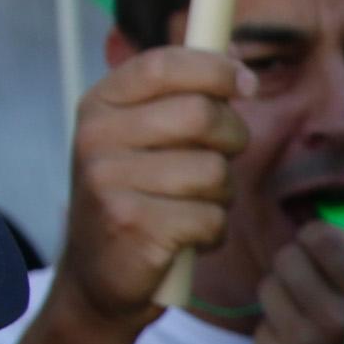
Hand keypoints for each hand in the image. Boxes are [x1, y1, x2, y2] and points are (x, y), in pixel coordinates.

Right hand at [60, 47, 244, 327]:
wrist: (98, 279)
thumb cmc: (137, 200)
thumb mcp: (142, 140)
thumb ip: (180, 100)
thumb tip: (239, 65)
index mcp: (100, 105)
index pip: (164, 64)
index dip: (216, 69)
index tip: (247, 84)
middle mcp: (96, 137)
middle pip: (201, 115)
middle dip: (232, 139)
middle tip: (223, 160)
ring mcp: (109, 181)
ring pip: (213, 171)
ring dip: (221, 196)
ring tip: (194, 208)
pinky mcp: (131, 224)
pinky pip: (209, 218)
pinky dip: (212, 233)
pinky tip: (187, 240)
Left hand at [254, 217, 343, 343]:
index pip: (319, 236)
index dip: (320, 241)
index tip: (329, 254)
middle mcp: (332, 320)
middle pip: (288, 257)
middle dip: (300, 268)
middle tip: (317, 289)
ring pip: (268, 285)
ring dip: (285, 297)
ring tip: (309, 319)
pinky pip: (262, 324)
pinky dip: (277, 332)